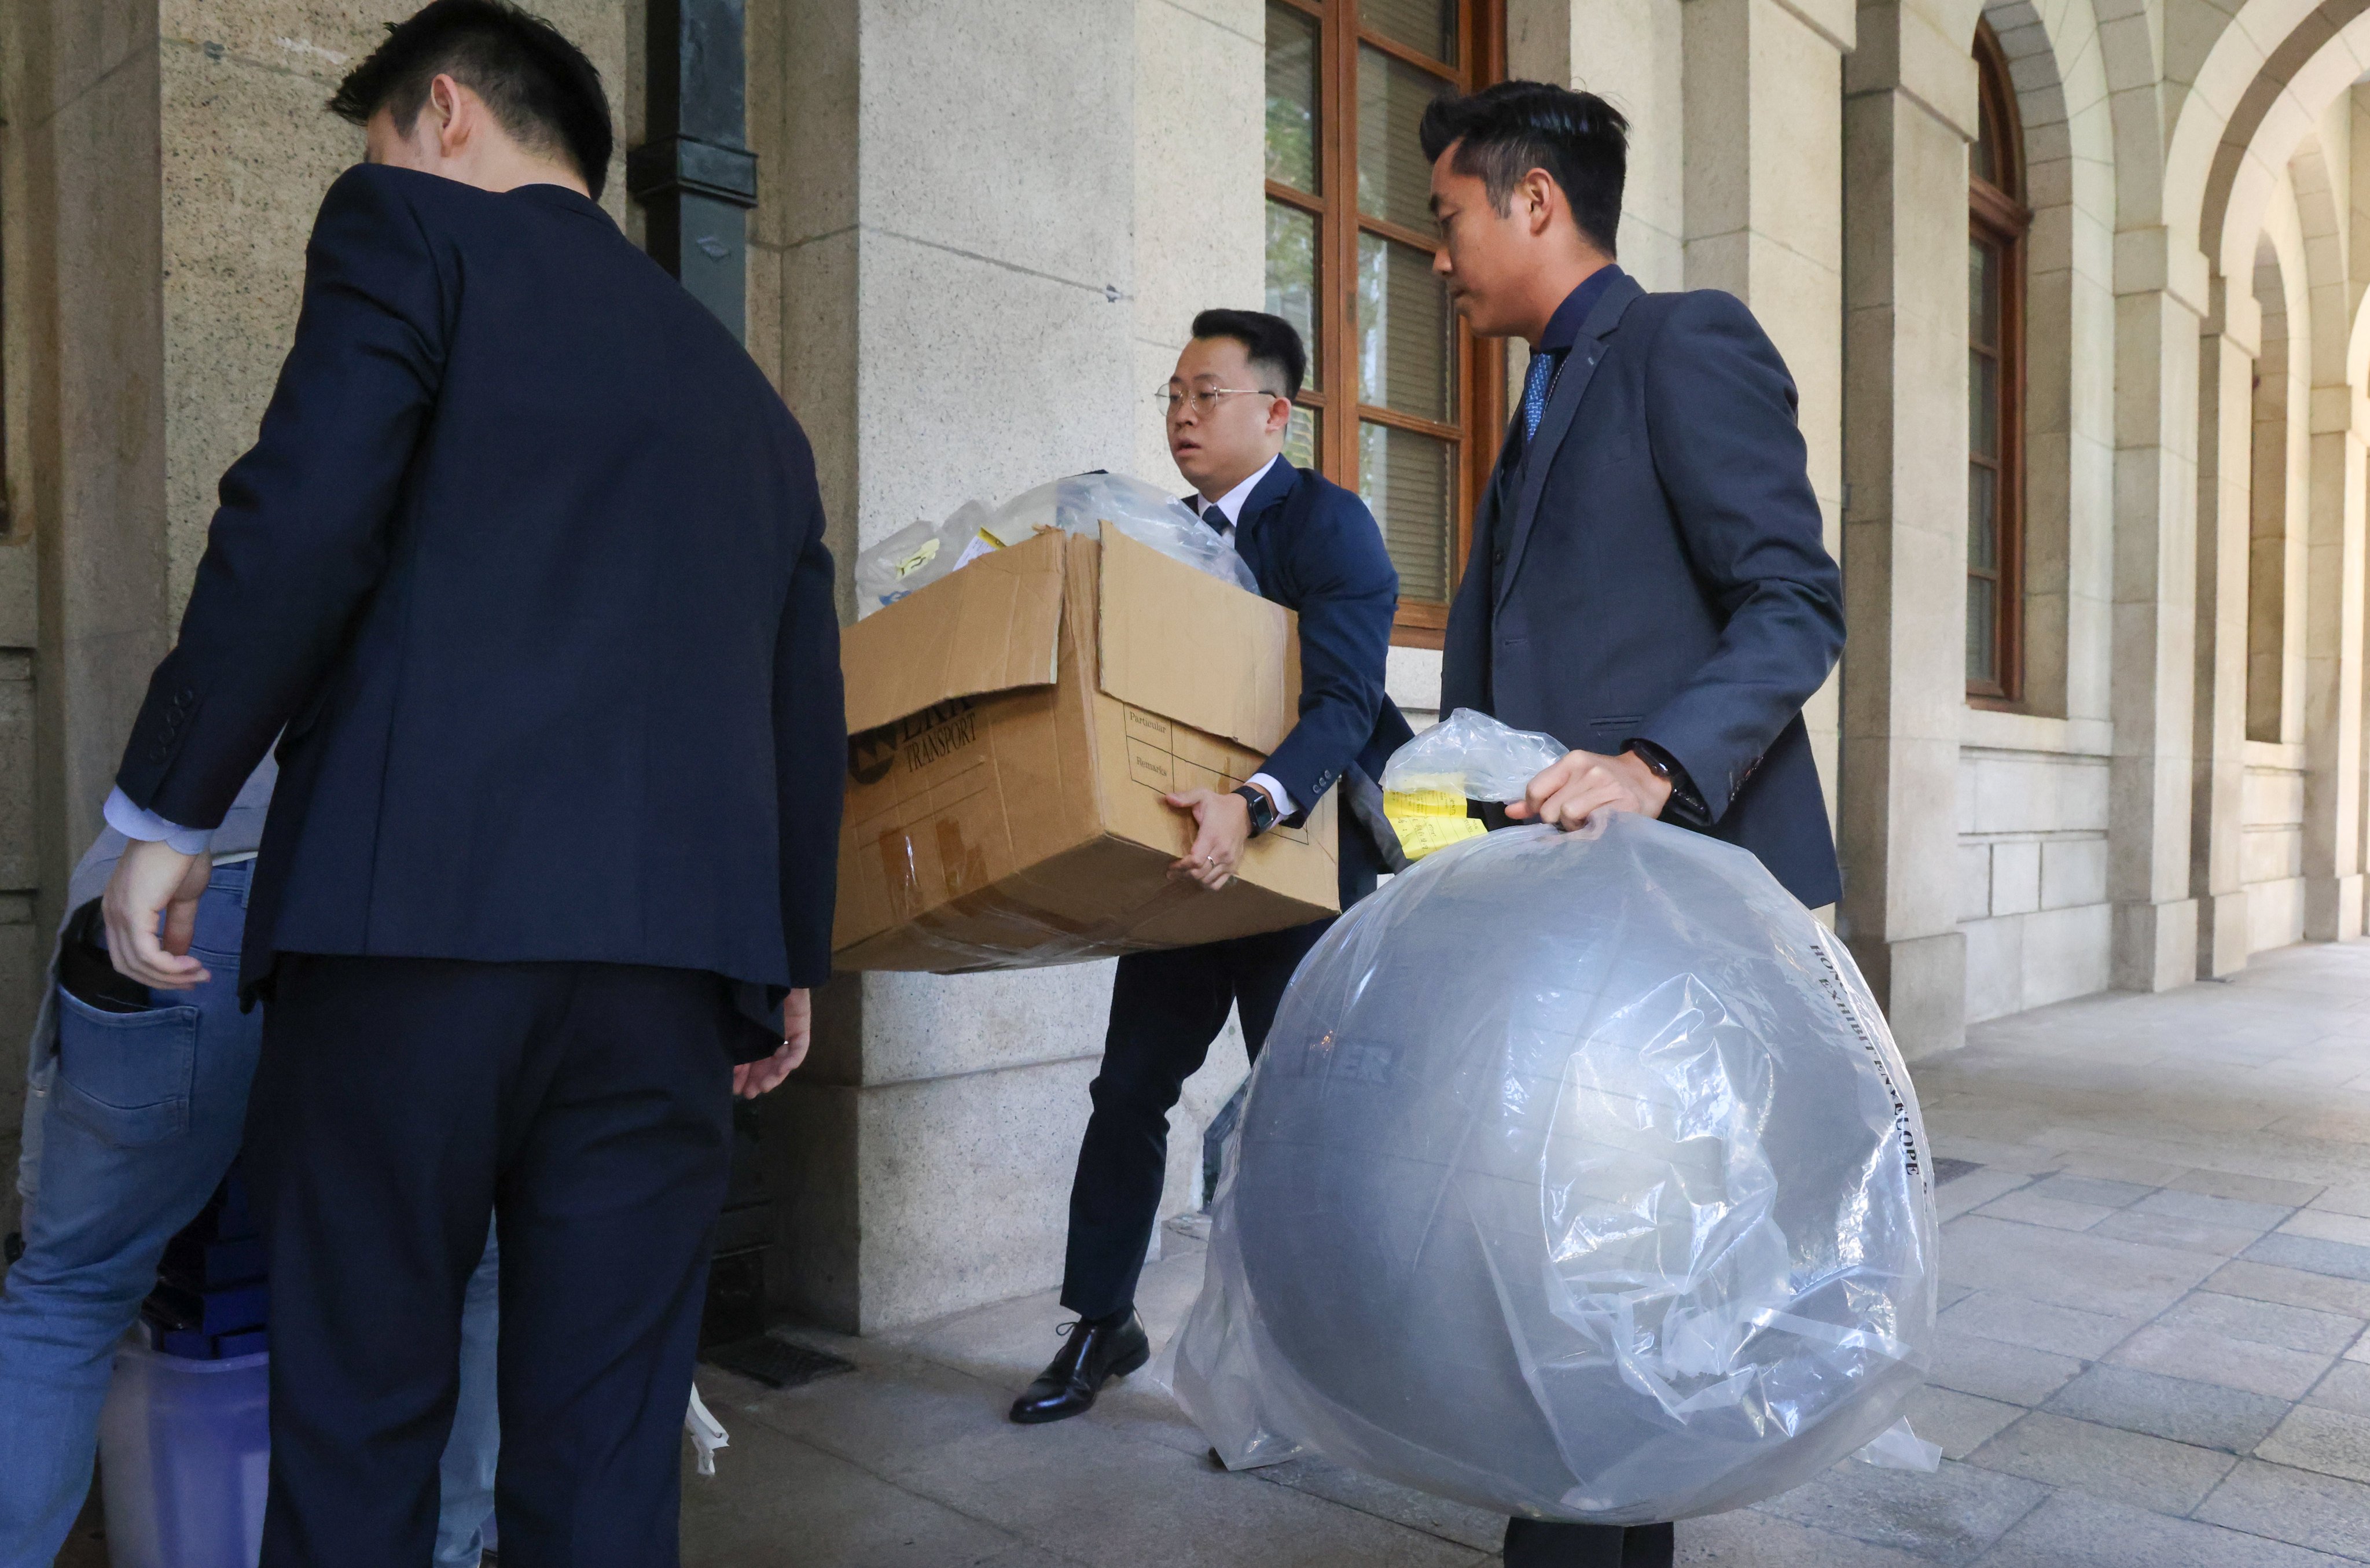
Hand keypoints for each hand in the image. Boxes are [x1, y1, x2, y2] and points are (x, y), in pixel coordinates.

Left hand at [101, 838, 214, 989]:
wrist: (177, 829)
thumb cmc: (180, 856)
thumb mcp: (182, 898)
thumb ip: (178, 927)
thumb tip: (179, 955)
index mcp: (119, 911)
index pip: (129, 955)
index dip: (158, 972)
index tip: (191, 974)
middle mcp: (112, 916)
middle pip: (129, 966)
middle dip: (164, 980)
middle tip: (197, 981)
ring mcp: (118, 915)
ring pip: (137, 964)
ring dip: (170, 976)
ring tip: (199, 973)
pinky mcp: (132, 914)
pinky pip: (147, 954)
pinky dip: (169, 966)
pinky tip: (191, 964)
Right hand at [734, 988, 811, 1097]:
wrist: (767, 965)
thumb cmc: (743, 986)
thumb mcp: (732, 1019)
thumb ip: (731, 1042)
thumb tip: (725, 1068)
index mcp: (750, 1031)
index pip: (748, 1058)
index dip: (742, 1075)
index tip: (735, 1089)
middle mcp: (768, 1032)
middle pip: (766, 1063)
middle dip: (757, 1079)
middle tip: (749, 1093)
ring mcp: (785, 1029)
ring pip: (783, 1059)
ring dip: (774, 1076)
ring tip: (763, 1087)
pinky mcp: (800, 1024)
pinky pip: (799, 1046)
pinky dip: (792, 1059)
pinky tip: (783, 1068)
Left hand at [1166, 787, 1252, 889]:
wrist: (1245, 813)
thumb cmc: (1220, 805)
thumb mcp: (1203, 795)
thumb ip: (1186, 797)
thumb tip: (1167, 798)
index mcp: (1212, 835)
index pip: (1195, 860)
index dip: (1180, 866)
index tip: (1171, 866)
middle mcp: (1222, 851)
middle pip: (1199, 873)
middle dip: (1183, 875)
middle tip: (1172, 873)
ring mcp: (1229, 861)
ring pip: (1207, 881)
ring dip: (1193, 880)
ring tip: (1183, 874)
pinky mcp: (1234, 866)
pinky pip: (1218, 884)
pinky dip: (1206, 884)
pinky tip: (1199, 878)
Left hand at [1505, 748, 1671, 829]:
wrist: (1647, 779)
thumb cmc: (1604, 783)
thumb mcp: (1572, 780)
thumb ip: (1541, 794)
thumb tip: (1511, 812)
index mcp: (1572, 761)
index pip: (1535, 789)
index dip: (1535, 808)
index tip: (1545, 814)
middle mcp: (1588, 770)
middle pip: (1549, 809)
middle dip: (1557, 820)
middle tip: (1574, 818)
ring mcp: (1606, 785)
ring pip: (1567, 817)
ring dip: (1575, 827)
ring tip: (1588, 822)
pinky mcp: (1622, 804)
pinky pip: (1590, 827)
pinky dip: (1589, 832)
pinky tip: (1598, 826)